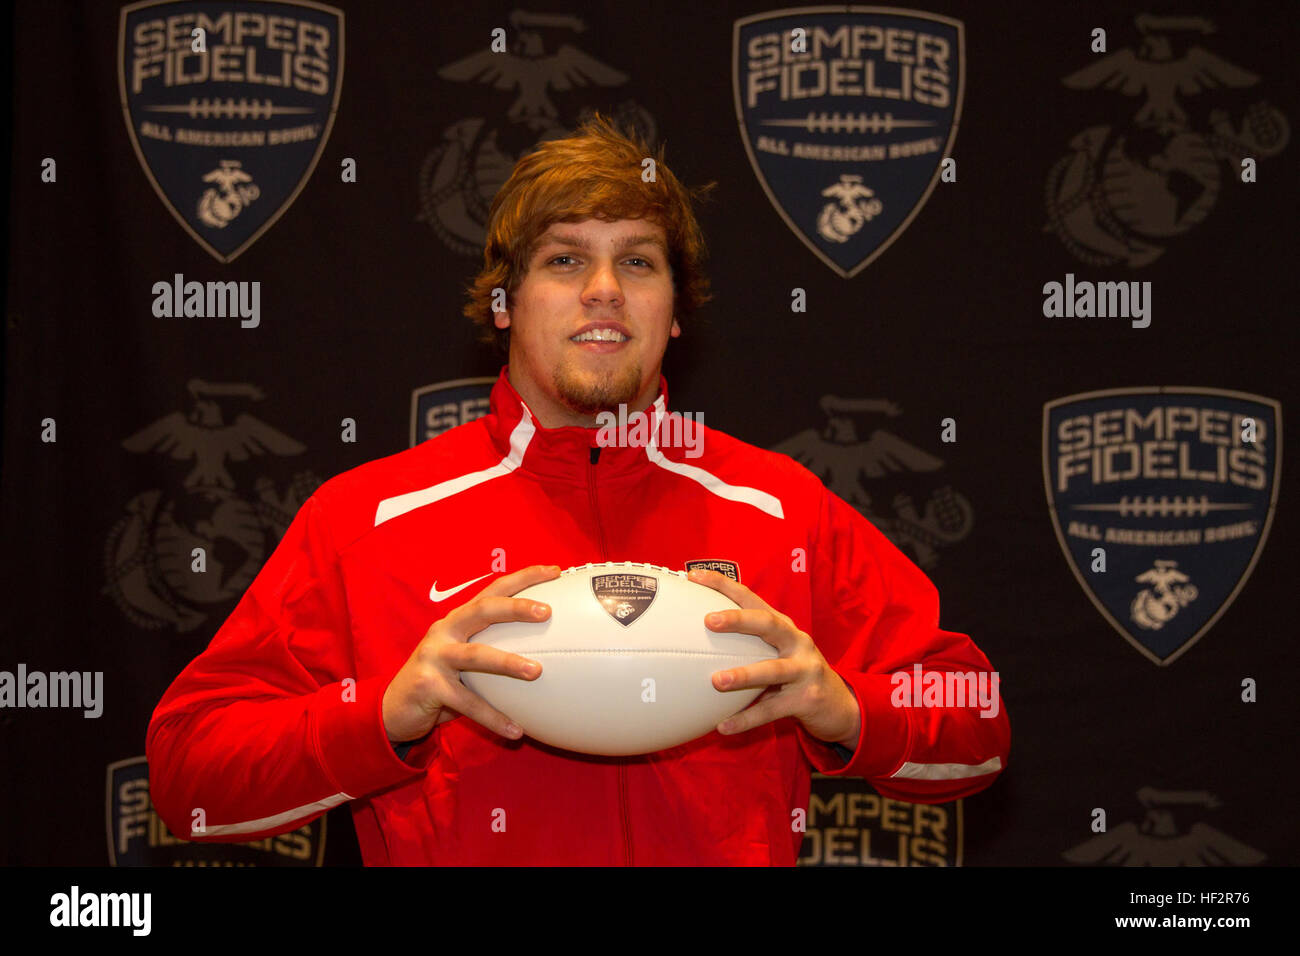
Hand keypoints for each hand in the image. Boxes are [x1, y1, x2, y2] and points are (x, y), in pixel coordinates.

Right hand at [382, 564, 560, 743]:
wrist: (393, 708)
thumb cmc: (440, 681)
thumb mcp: (465, 660)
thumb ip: (493, 649)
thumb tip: (549, 654)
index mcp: (458, 619)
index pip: (493, 590)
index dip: (523, 578)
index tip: (555, 571)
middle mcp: (445, 630)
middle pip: (483, 610)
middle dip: (515, 607)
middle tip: (547, 612)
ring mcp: (434, 656)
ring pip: (476, 656)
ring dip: (508, 663)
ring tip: (538, 672)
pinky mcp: (428, 686)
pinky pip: (468, 704)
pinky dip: (494, 718)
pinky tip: (516, 731)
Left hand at [689, 568, 860, 747]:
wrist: (839, 705)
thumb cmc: (795, 674)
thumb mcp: (776, 652)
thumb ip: (747, 644)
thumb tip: (694, 641)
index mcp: (784, 626)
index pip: (752, 598)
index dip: (724, 585)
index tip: (694, 576)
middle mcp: (797, 642)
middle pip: (768, 624)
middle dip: (739, 620)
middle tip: (709, 621)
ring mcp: (805, 670)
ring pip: (773, 670)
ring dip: (744, 675)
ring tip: (715, 681)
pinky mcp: (807, 700)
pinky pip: (772, 711)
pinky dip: (746, 719)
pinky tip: (722, 727)